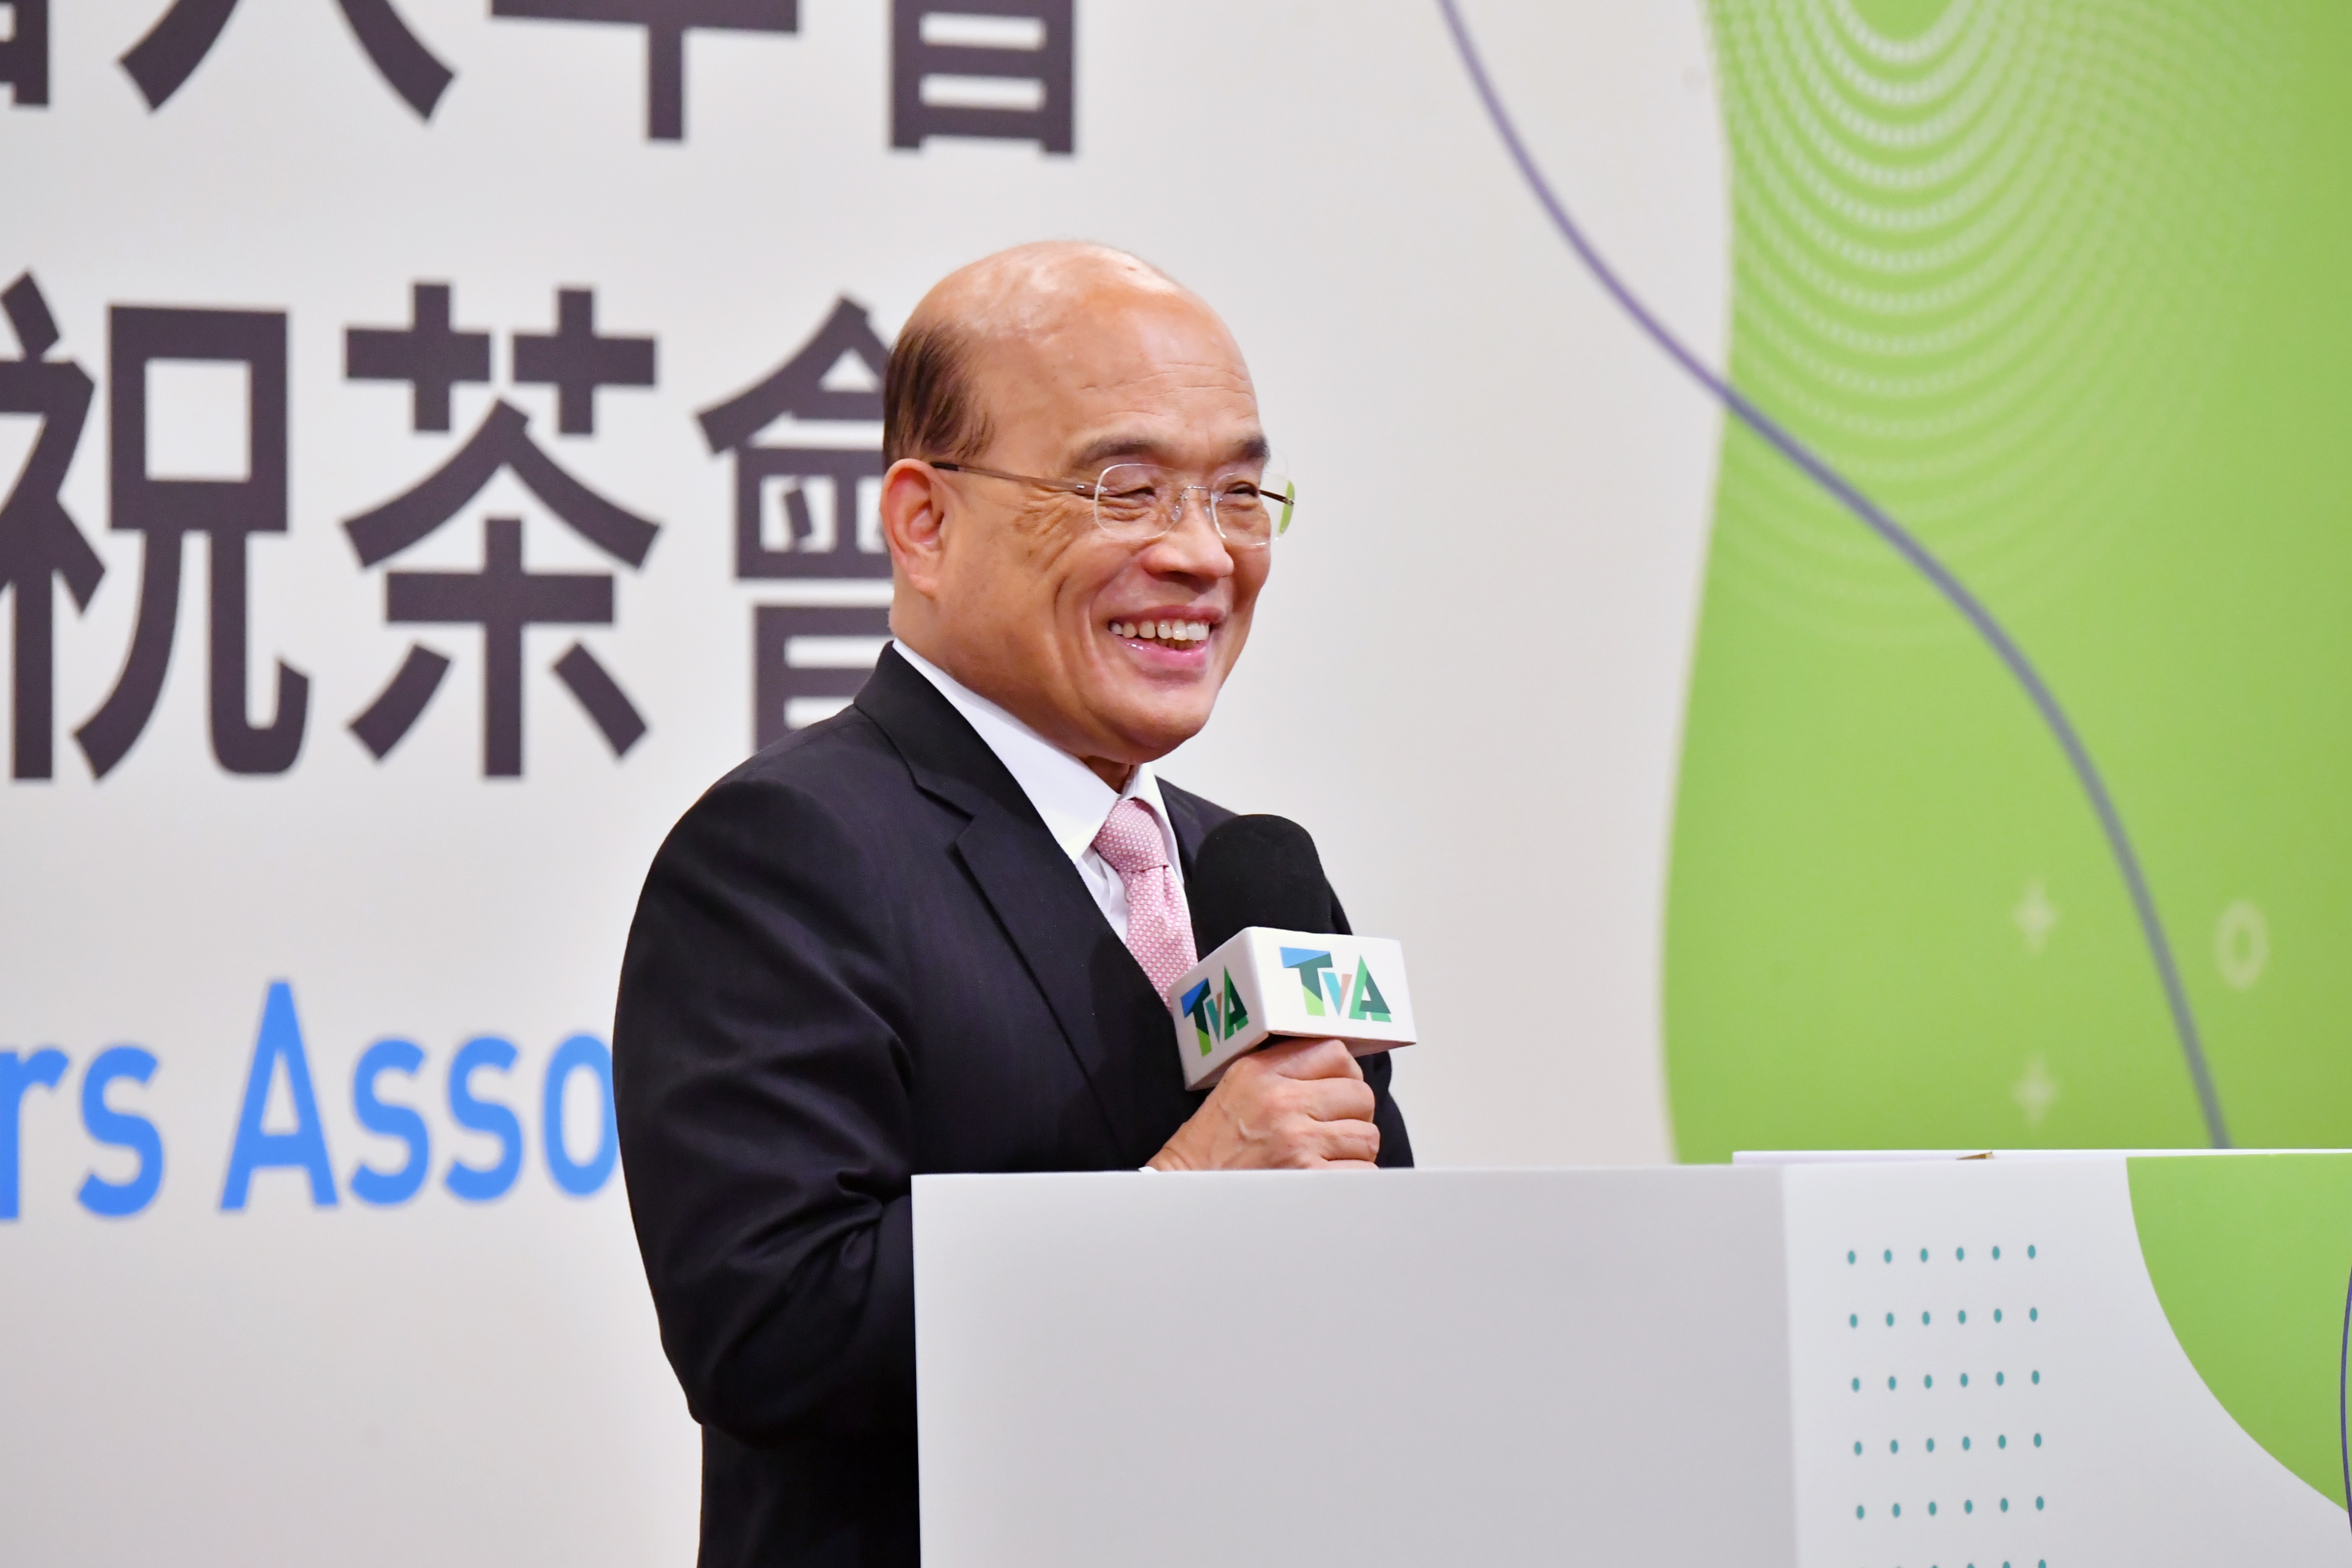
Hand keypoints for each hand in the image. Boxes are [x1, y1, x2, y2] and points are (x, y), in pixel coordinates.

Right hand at [1147, 1037, 1379, 1169]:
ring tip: (1326, 1157)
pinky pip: (1362, 1173)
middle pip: (1360, 1095)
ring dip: (1353, 1150)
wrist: (1186, 1190)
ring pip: (1367, 1136)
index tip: (1336, 1092)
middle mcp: (1283, 1102)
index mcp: (1264, 1072)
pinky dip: (1352, 1180)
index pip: (1336, 1053)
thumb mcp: (1238, 1086)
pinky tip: (1327, 1181)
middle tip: (1332, 1130)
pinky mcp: (1309, 1179)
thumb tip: (1338, 1066)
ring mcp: (1298, 1141)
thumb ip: (1282, 1069)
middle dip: (1353, 1115)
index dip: (1345, 1075)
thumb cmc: (1212, 1145)